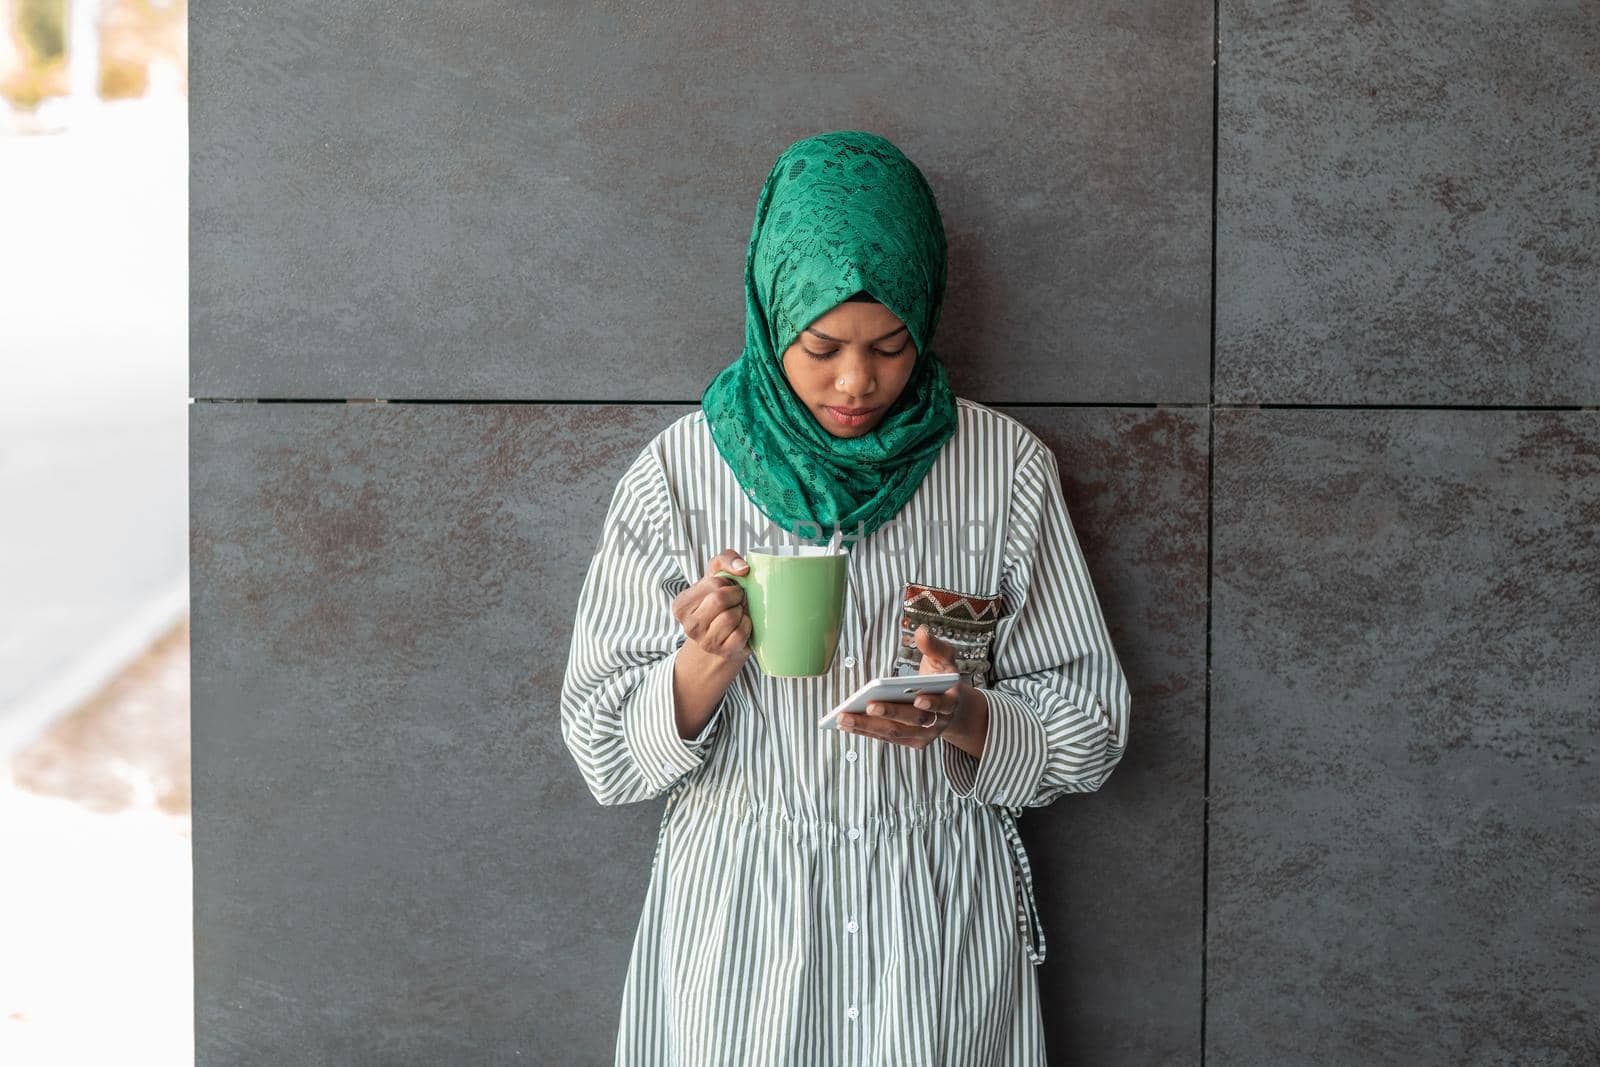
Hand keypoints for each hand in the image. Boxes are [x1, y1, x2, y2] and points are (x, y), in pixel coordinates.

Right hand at [670, 549, 753, 666]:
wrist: (722, 639)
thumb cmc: (719, 603)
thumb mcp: (716, 576)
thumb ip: (725, 560)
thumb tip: (743, 568)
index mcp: (681, 605)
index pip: (713, 584)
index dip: (727, 583)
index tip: (727, 589)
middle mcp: (689, 625)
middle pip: (719, 599)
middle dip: (736, 595)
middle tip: (737, 599)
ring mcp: (705, 641)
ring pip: (731, 616)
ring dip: (741, 610)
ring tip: (738, 611)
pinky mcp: (724, 652)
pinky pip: (742, 632)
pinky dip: (747, 624)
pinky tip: (742, 624)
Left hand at [838, 624, 985, 752]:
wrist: (951, 707)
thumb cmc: (942, 678)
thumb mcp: (943, 659)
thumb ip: (934, 646)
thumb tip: (922, 632)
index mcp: (950, 701)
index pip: (943, 704)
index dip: (932, 703)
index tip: (918, 698)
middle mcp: (938, 722)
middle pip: (914, 721)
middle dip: (891, 713)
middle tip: (869, 706)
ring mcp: (923, 735)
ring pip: (895, 733)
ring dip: (869, 726)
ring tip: (844, 718)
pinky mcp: (909, 741)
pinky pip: (885, 737)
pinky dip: (865, 731)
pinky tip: (846, 723)